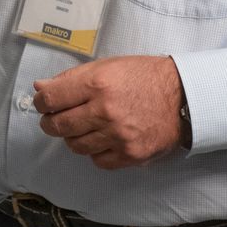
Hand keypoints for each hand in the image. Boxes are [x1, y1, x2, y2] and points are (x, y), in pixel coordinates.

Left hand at [34, 55, 186, 169]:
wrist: (184, 97)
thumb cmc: (146, 77)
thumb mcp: (109, 66)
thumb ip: (73, 78)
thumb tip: (41, 88)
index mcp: (98, 83)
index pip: (51, 98)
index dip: (41, 101)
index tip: (43, 103)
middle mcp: (105, 111)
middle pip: (57, 126)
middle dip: (51, 122)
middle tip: (56, 118)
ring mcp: (117, 136)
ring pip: (75, 146)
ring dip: (74, 137)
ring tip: (86, 126)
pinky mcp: (129, 155)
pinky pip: (97, 160)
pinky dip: (96, 151)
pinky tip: (104, 138)